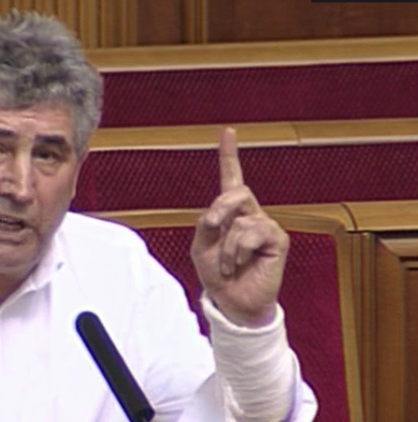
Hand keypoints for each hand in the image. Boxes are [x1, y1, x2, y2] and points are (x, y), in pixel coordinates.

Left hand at [190, 127, 288, 326]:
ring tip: (230, 264)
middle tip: (212, 227)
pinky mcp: (277, 240)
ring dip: (228, 246)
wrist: (232, 301)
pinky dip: (240, 250)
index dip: (229, 154)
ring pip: (242, 220)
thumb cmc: (217, 275)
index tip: (228, 131)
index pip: (231, 178)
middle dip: (220, 208)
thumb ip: (206, 225)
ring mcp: (266, 226)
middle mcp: (250, 214)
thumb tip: (216, 212)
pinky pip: (254, 232)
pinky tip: (242, 263)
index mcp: (230, 213)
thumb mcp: (201, 247)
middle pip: (237, 191)